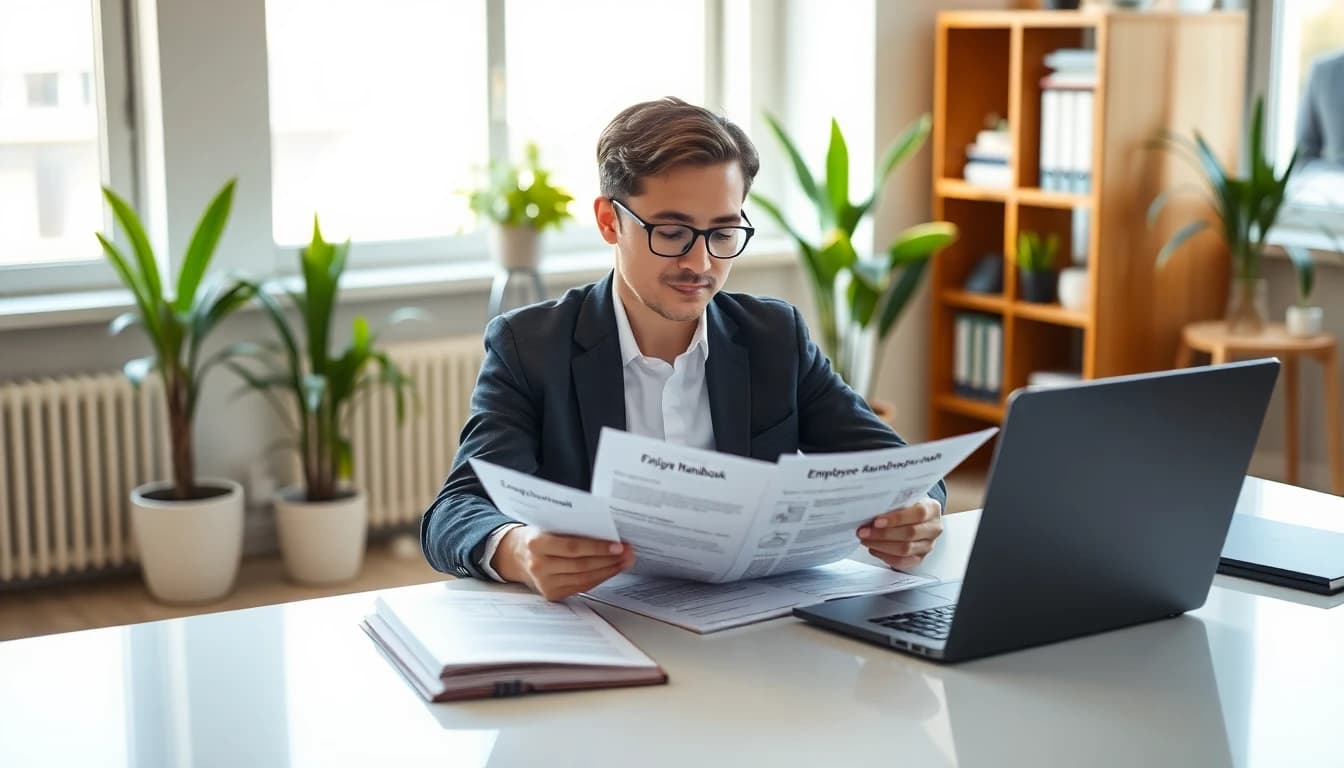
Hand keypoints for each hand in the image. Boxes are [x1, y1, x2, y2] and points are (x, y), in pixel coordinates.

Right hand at [492, 526, 634, 600]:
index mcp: (536, 543)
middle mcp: (538, 566)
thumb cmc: (538, 534)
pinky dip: (599, 578)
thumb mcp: (548, 525)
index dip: (598, 547)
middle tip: (629, 553)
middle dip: (609, 560)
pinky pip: (581, 587)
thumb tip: (607, 531)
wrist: (516, 555)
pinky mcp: (552, 594)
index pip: (572, 547)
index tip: (619, 545)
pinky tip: (611, 570)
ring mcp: (544, 583)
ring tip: (625, 561)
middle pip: (581, 565)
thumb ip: (572, 528)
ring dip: (608, 570)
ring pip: (584, 578)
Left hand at [857, 498, 942, 570]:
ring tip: (866, 540)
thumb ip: (894, 504)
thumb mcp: (906, 500)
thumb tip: (871, 510)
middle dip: (883, 534)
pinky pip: (902, 561)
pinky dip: (885, 556)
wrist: (918, 519)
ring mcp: (928, 545)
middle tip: (864, 532)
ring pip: (905, 549)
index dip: (897, 518)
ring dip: (881, 545)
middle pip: (909, 533)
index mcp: (932, 509)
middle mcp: (933, 528)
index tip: (877, 521)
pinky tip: (873, 549)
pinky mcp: (919, 558)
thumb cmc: (909, 507)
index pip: (918, 514)